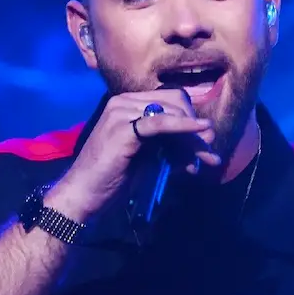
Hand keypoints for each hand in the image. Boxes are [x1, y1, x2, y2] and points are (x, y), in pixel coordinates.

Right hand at [47, 89, 219, 219]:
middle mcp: (123, 102)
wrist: (84, 193)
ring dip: (193, 136)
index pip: (170, 100)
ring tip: (205, 158)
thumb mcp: (149, 160)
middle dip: (196, 127)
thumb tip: (202, 150)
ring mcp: (121, 112)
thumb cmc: (113, 179)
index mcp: (128, 105)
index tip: (206, 145)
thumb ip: (172, 149)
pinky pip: (161, 122)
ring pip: (172, 113)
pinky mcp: (123, 128)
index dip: (191, 119)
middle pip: (175, 102)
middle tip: (208, 154)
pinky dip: (184, 127)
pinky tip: (200, 131)